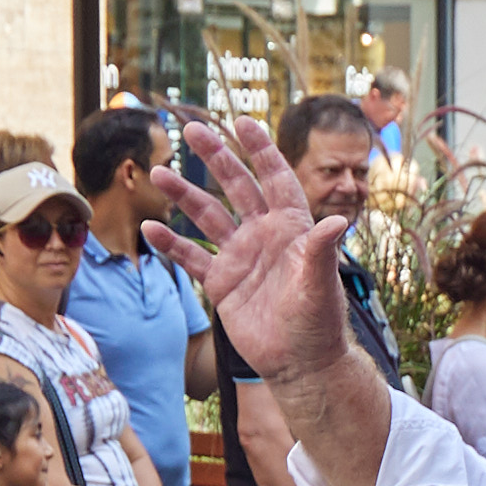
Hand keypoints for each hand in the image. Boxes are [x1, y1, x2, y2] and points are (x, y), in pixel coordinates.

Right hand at [153, 115, 356, 385]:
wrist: (300, 363)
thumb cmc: (319, 322)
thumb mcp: (321, 284)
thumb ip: (322, 251)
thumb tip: (335, 222)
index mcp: (291, 227)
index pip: (275, 178)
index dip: (261, 150)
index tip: (242, 122)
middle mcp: (263, 235)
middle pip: (236, 186)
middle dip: (215, 157)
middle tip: (190, 128)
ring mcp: (240, 257)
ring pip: (207, 215)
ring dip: (183, 194)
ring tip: (157, 173)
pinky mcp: (221, 283)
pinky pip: (191, 256)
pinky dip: (172, 243)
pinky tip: (150, 228)